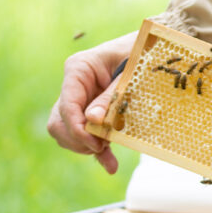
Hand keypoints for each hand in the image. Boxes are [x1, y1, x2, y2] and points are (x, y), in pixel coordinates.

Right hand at [47, 31, 136, 173]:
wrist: (152, 47)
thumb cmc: (141, 53)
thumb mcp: (129, 73)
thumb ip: (111, 97)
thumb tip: (91, 121)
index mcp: (78, 69)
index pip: (67, 105)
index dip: (78, 129)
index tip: (96, 144)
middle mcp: (74, 85)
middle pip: (59, 122)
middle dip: (77, 140)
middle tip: (101, 148)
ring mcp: (81, 99)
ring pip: (66, 131)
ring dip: (85, 147)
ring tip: (108, 155)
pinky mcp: (91, 111)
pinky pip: (84, 135)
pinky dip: (96, 149)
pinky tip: (110, 165)